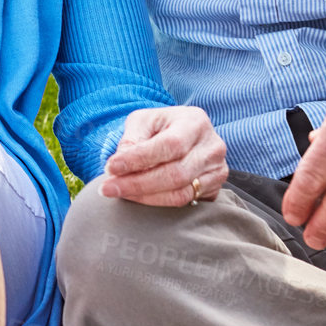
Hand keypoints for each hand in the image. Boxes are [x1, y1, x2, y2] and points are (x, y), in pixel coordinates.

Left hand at [99, 106, 227, 206]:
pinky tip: (138, 197)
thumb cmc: (160, 126)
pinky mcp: (215, 189)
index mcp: (195, 122)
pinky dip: (157, 203)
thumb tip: (117, 167)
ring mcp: (217, 170)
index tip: (110, 167)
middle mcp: (212, 147)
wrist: (184, 135)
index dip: (139, 159)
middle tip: (107, 188)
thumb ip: (131, 140)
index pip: (169, 145)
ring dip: (144, 197)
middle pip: (175, 174)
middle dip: (137, 184)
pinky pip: (186, 203)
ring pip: (180, 193)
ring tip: (118, 192)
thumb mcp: (143, 122)